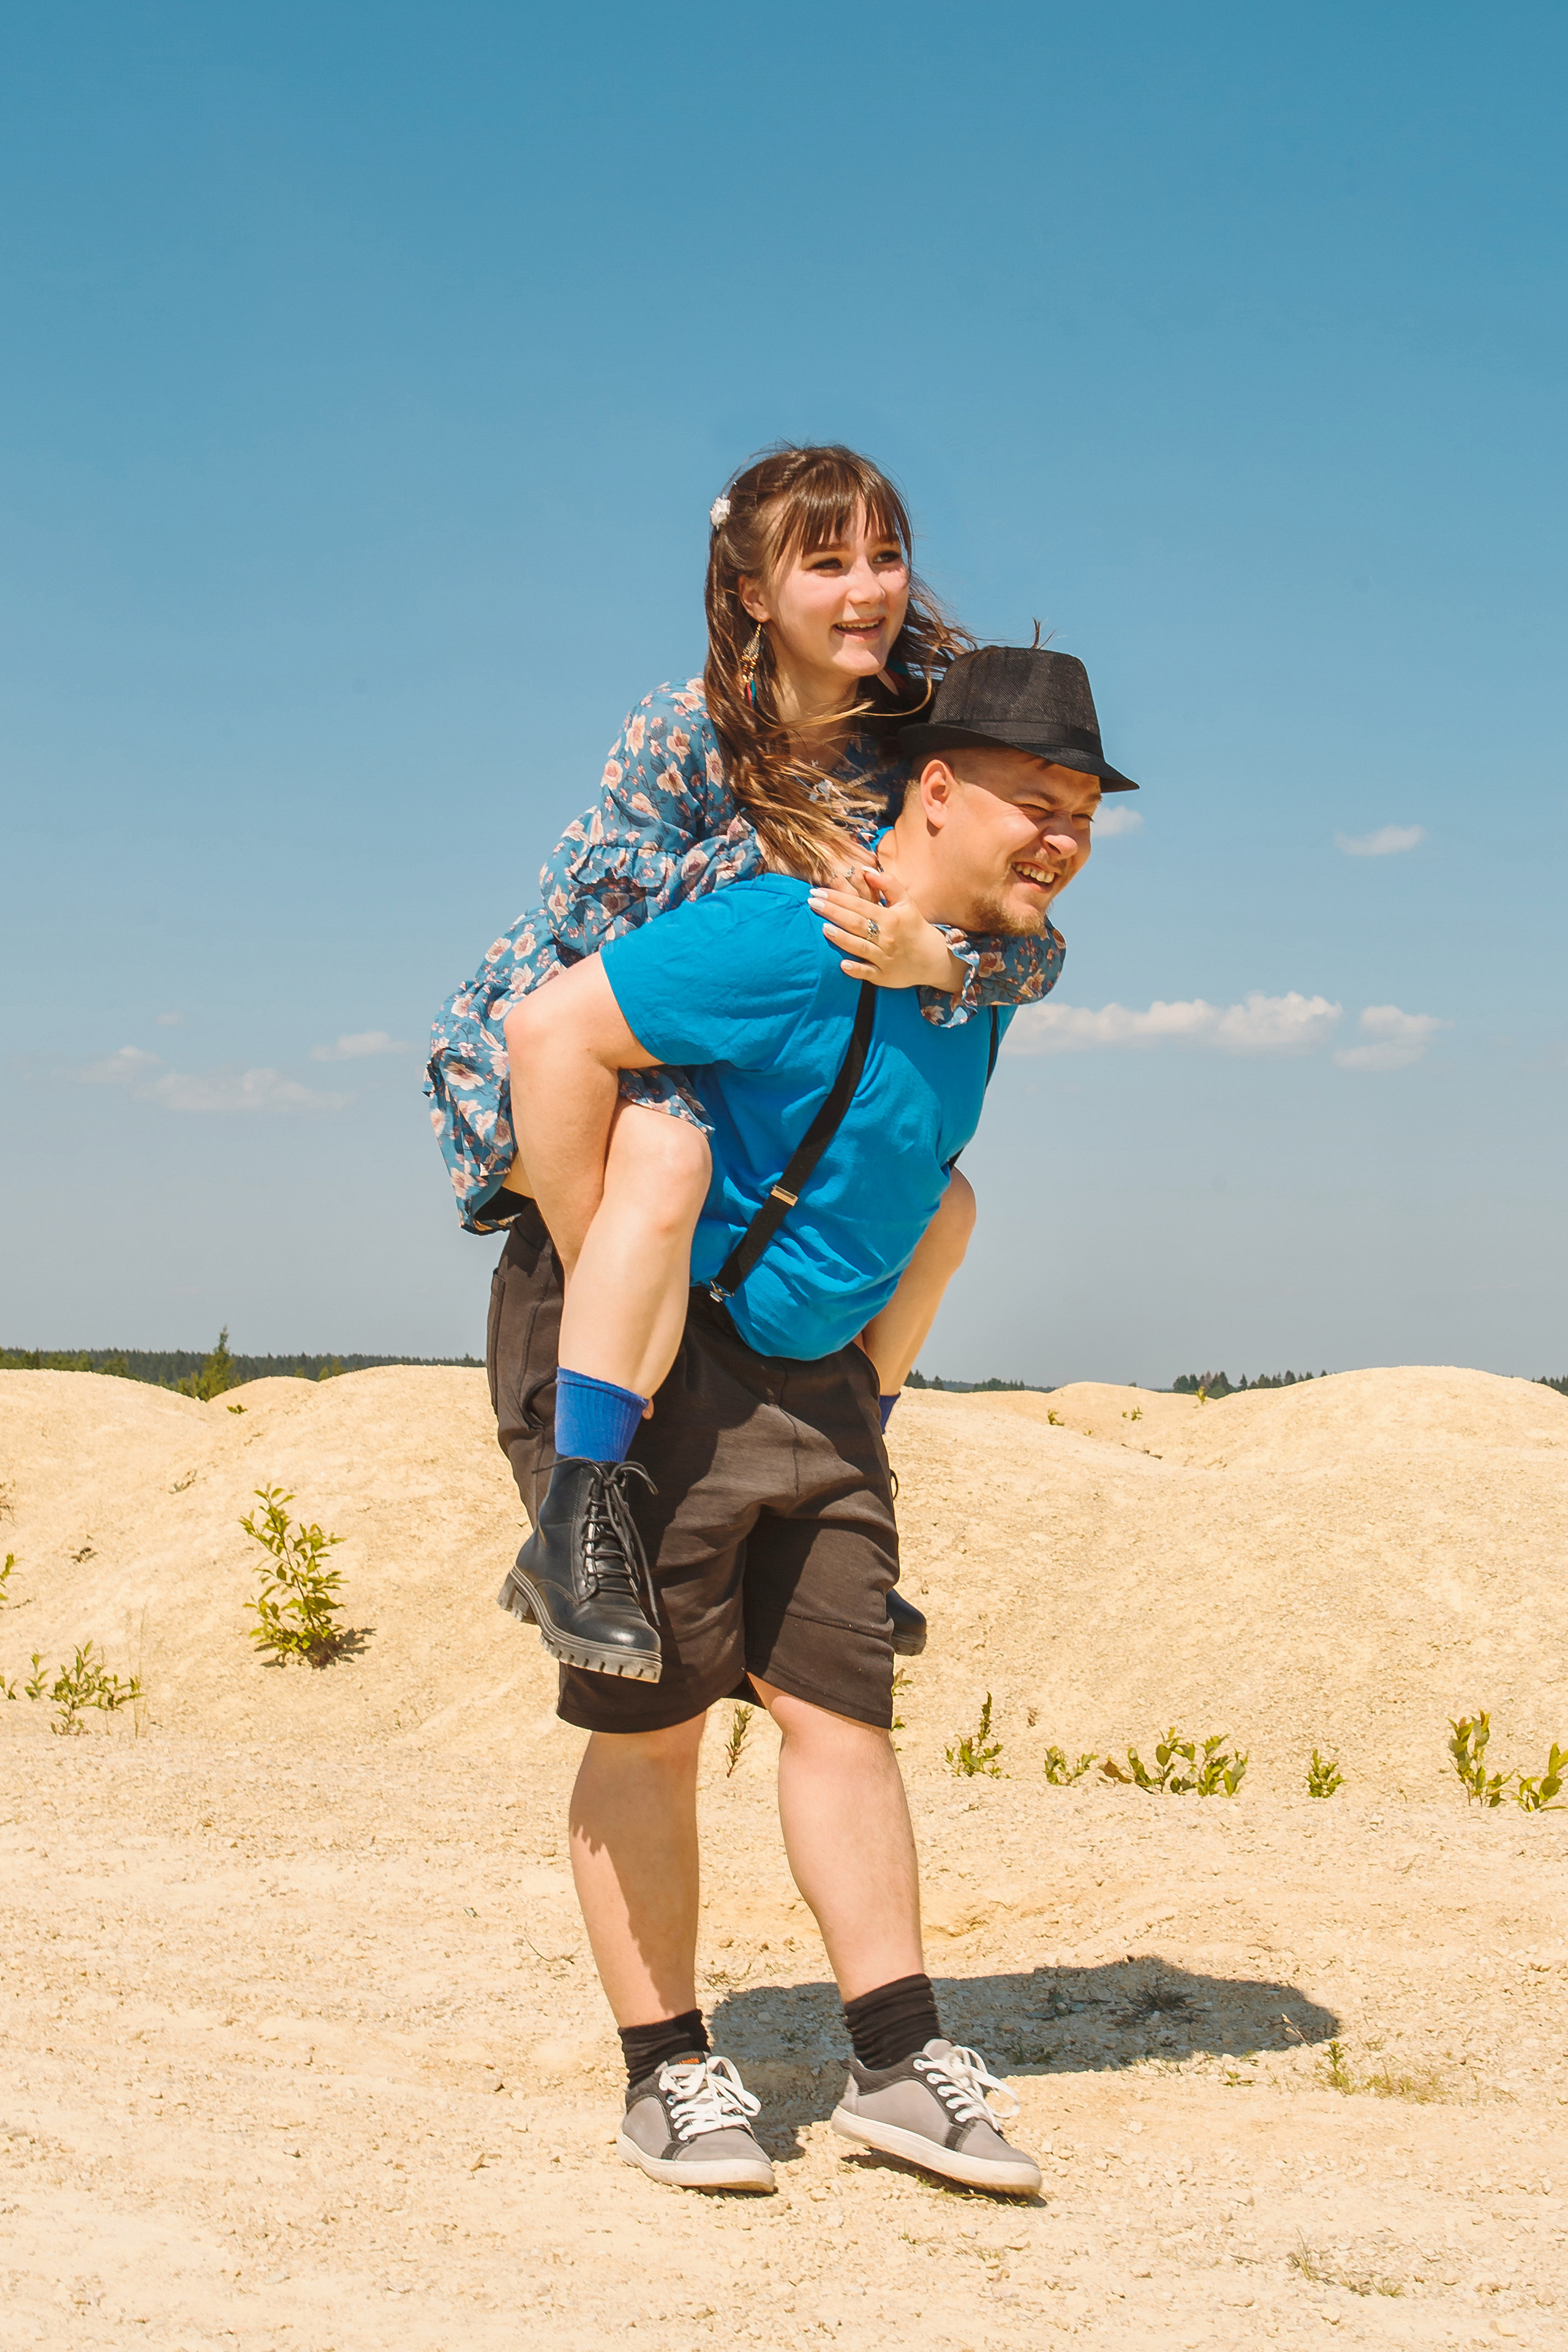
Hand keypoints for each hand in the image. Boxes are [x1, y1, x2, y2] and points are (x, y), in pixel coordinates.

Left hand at [808, 864, 963, 991]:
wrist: (933, 958)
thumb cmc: (914, 927)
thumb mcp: (906, 902)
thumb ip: (888, 885)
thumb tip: (866, 871)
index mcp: (890, 918)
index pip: (859, 905)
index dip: (838, 897)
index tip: (818, 892)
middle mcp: (887, 937)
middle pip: (855, 923)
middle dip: (832, 912)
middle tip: (811, 903)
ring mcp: (885, 958)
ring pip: (860, 947)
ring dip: (841, 938)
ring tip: (823, 928)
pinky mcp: (884, 976)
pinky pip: (868, 973)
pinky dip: (856, 969)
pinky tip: (842, 965)